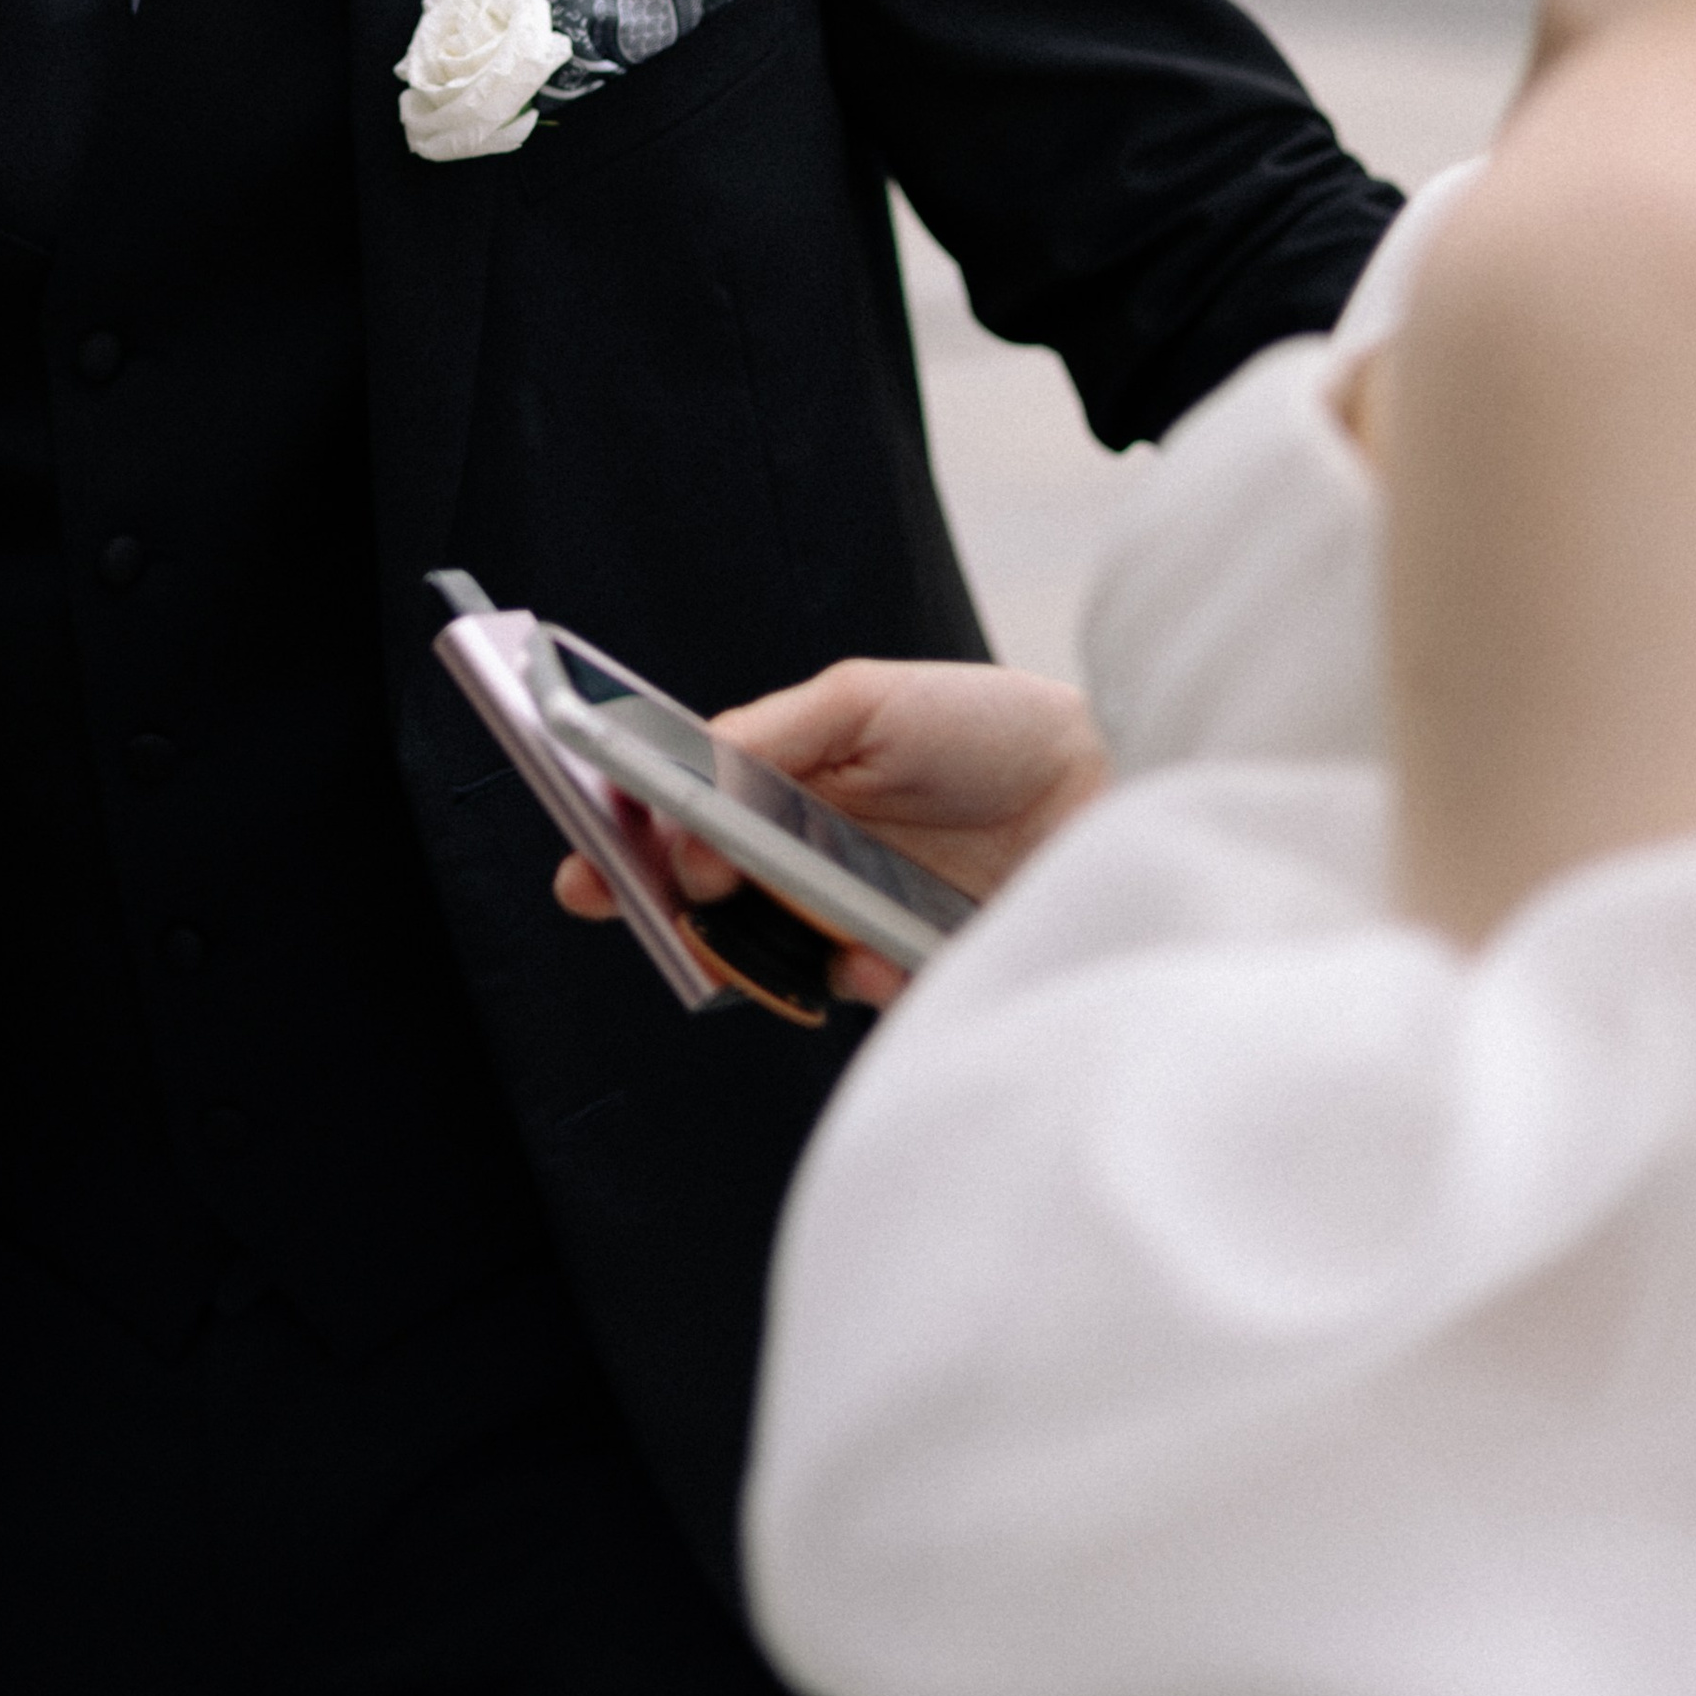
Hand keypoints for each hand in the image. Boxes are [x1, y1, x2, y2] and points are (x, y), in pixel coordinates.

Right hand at [556, 657, 1107, 1009]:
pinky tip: (880, 954)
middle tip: (668, 902)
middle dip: (667, 910)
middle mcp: (801, 857)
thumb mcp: (866, 701)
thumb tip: (678, 787)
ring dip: (767, 946)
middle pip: (701, 901)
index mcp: (778, 783)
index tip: (586, 869)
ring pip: (764, 957)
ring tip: (808, 918)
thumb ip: (766, 735)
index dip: (622, 847)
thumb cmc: (987, 727)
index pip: (678, 820)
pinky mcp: (899, 974)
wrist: (1109, 785)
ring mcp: (846, 920)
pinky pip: (846, 995)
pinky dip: (852, 975)